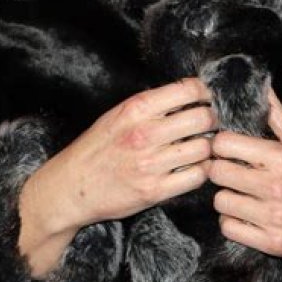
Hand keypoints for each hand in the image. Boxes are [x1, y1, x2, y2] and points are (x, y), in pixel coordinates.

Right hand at [19, 78, 214, 274]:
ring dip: (206, 148)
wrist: (71, 187)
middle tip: (207, 125)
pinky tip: (191, 168)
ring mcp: (150, 164)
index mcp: (136, 109)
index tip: (204, 99)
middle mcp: (145, 133)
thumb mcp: (117, 114)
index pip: (188, 90)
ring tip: (198, 147)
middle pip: (202, 119)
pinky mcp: (154, 191)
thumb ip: (150, 105)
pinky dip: (200, 171)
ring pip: (204, 149)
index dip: (203, 93)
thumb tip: (187, 95)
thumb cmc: (96, 148)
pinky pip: (196, 177)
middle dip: (210, 120)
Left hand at [208, 89, 281, 263]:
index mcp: (281, 157)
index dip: (221, 145)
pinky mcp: (272, 242)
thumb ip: (278, 118)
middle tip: (231, 173)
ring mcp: (273, 216)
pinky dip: (233, 222)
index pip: (225, 143)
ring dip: (227, 198)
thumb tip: (262, 89)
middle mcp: (275, 185)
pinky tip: (247, 216)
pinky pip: (229, 228)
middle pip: (218, 172)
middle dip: (220, 170)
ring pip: (221, 201)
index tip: (226, 150)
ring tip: (241, 195)